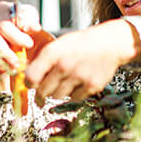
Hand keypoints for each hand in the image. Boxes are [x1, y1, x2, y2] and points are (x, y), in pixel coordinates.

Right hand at [0, 1, 41, 88]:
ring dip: (1, 62)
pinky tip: (5, 70)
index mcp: (0, 9)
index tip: (29, 45)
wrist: (14, 31)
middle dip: (6, 53)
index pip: (4, 25)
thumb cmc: (23, 23)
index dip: (17, 37)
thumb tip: (35, 28)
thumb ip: (31, 22)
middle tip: (18, 63)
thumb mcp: (30, 19)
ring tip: (14, 67)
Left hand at [25, 19, 140, 102]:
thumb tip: (28, 76)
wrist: (112, 43)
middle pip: (43, 91)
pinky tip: (79, 82)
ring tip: (65, 81)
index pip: (31, 77)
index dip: (29, 83)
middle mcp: (64, 65)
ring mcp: (79, 77)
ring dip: (58, 92)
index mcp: (53, 52)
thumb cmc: (83, 43)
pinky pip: (74, 98)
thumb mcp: (60, 43)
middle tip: (43, 93)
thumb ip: (44, 59)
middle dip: (42, 93)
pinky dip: (74, 93)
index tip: (30, 85)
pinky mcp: (92, 86)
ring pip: (57, 96)